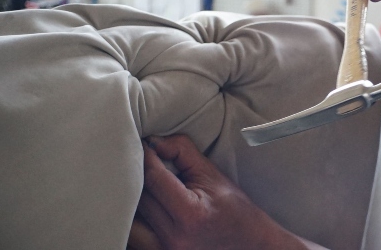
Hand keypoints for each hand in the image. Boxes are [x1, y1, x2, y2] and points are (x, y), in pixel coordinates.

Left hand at [130, 135, 322, 249]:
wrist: (250, 244)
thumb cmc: (234, 209)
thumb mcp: (212, 174)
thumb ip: (182, 152)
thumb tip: (152, 141)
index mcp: (190, 214)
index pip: (153, 179)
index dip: (145, 158)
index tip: (143, 146)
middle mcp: (175, 237)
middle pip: (138, 199)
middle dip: (137, 177)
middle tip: (140, 161)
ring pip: (130, 222)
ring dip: (132, 203)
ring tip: (142, 187)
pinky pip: (134, 238)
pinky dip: (136, 222)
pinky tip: (144, 209)